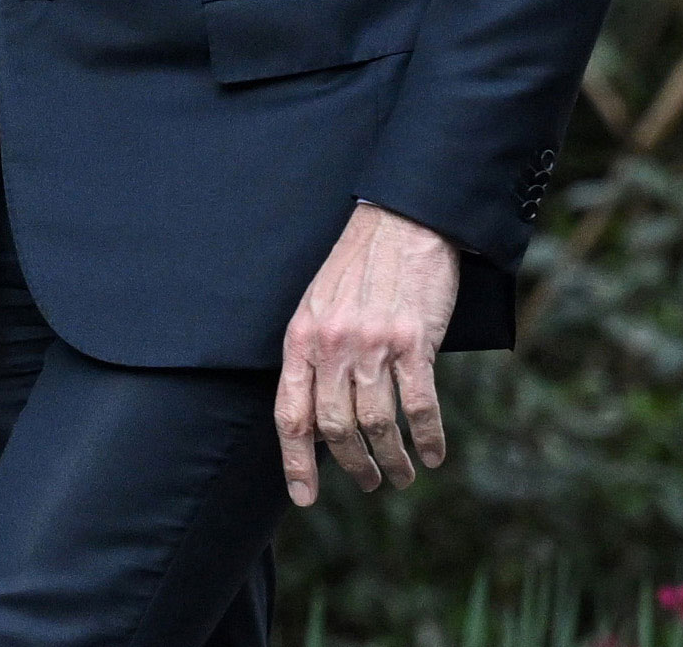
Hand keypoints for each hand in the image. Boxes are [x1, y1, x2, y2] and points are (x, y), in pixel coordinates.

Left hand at [277, 201, 459, 504]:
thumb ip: (313, 357)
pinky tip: (433, 453)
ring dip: (392, 460)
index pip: (289, 414)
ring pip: (377, 424)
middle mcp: (331, 345)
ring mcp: (372, 345)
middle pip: (334, 428)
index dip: (296, 462)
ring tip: (402, 475)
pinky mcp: (414, 342)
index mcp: (300, 339)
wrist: (399, 226)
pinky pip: (420, 406)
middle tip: (370, 484)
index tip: (305, 497)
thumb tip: (317, 417)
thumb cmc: (357, 271)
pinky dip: (428, 438)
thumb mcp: (317, 309)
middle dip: (353, 466)